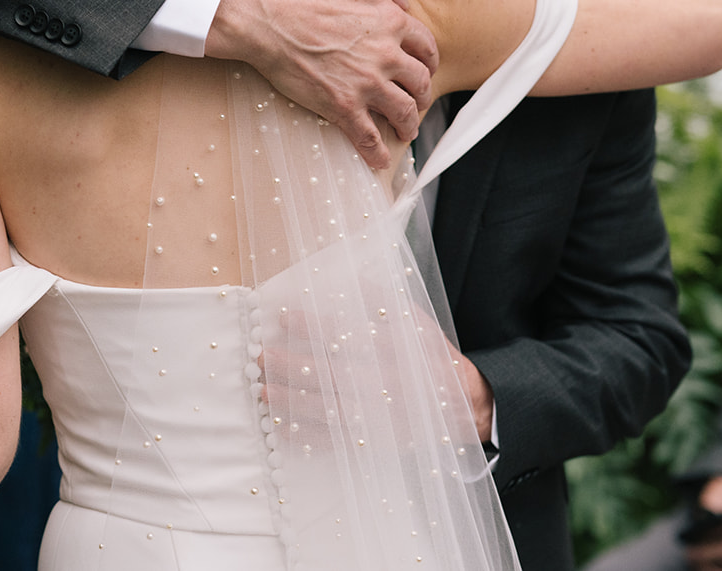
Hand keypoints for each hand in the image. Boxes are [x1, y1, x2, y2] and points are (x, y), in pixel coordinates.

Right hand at [205, 0, 437, 168]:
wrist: (267, 15)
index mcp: (392, 21)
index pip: (426, 46)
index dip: (429, 60)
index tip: (425, 67)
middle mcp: (387, 55)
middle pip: (420, 82)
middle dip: (422, 94)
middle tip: (416, 100)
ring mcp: (366, 84)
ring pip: (403, 112)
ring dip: (409, 124)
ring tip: (405, 130)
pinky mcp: (342, 106)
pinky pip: (368, 137)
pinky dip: (377, 153)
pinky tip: (380, 160)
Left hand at [259, 300, 491, 443]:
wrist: (463, 405)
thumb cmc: (432, 358)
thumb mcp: (415, 322)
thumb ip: (383, 301)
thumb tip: (351, 278)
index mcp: (394, 352)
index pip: (344, 335)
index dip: (310, 325)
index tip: (281, 315)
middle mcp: (383, 385)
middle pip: (327, 375)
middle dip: (289, 366)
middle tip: (258, 356)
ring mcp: (377, 418)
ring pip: (324, 409)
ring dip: (289, 401)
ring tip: (260, 389)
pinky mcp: (373, 443)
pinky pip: (334, 441)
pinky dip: (305, 435)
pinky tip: (280, 426)